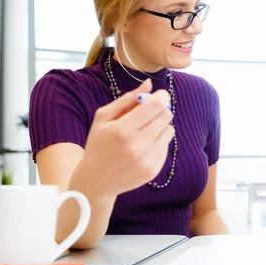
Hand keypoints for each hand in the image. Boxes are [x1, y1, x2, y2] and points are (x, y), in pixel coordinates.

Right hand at [77, 78, 174, 195]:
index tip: (160, 95)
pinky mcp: (153, 170)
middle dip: (162, 109)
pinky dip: (159, 141)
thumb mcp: (103, 117)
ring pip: (169, 130)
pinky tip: (144, 145)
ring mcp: (147, 159)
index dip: (162, 97)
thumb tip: (149, 84)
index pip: (155, 106)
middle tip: (153, 111)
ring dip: (161, 125)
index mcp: (123, 130)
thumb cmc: (99, 144)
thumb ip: (127, 99)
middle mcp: (137, 145)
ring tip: (146, 130)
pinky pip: (166, 146)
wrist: (96, 181)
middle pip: (166, 116)